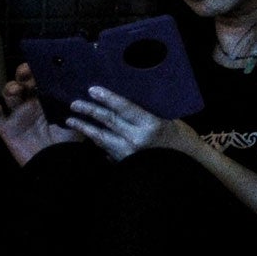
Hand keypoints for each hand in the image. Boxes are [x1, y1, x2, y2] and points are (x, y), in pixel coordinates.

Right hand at [0, 62, 81, 166]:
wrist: (57, 162)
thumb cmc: (69, 137)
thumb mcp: (77, 116)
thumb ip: (77, 101)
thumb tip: (86, 82)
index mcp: (49, 95)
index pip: (42, 76)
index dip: (41, 68)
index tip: (44, 63)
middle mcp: (32, 101)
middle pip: (23, 80)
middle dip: (23, 73)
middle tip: (27, 71)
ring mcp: (18, 113)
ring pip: (8, 93)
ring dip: (10, 88)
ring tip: (16, 90)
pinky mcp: (6, 127)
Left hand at [66, 86, 199, 163]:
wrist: (186, 165)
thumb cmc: (182, 139)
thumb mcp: (170, 120)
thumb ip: (149, 113)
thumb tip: (127, 102)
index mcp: (150, 125)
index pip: (124, 108)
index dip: (107, 98)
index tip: (93, 90)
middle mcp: (136, 138)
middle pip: (108, 121)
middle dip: (89, 111)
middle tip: (74, 103)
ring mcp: (128, 152)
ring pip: (101, 137)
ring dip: (85, 127)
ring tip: (70, 120)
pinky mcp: (124, 162)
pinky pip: (105, 148)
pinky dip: (95, 140)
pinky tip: (87, 135)